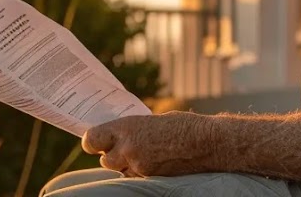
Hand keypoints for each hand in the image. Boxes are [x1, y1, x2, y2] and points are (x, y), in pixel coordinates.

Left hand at [80, 111, 214, 177]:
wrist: (207, 142)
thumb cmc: (183, 126)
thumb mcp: (153, 121)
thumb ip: (133, 131)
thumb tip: (120, 138)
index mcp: (127, 127)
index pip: (92, 139)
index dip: (92, 142)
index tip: (95, 142)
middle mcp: (128, 147)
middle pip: (104, 160)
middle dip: (112, 156)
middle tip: (124, 150)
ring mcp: (139, 165)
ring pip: (121, 171)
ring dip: (126, 165)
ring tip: (145, 156)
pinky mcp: (150, 178)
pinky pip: (136, 178)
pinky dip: (141, 173)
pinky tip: (154, 164)